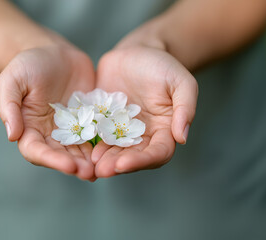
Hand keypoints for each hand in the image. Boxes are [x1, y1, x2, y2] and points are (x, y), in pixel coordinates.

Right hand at [0, 43, 96, 180]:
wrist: (53, 52)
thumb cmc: (28, 64)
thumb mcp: (12, 79)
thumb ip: (9, 106)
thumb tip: (12, 136)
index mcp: (29, 128)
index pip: (36, 150)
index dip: (51, 160)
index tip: (69, 166)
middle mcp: (49, 133)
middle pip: (60, 155)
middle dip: (75, 165)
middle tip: (91, 173)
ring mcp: (71, 128)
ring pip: (80, 149)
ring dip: (91, 160)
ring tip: (105, 167)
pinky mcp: (88, 120)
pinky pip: (96, 133)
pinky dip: (104, 143)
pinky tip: (116, 150)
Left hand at [92, 45, 197, 177]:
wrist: (137, 51)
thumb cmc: (163, 65)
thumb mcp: (181, 82)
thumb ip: (186, 108)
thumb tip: (182, 137)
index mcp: (165, 130)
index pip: (158, 153)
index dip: (142, 161)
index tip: (124, 164)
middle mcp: (143, 135)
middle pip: (133, 157)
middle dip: (118, 164)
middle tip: (101, 170)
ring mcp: (122, 129)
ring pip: (114, 150)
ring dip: (103, 159)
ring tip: (90, 163)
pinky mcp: (104, 120)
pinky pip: (97, 134)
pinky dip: (90, 142)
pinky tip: (79, 146)